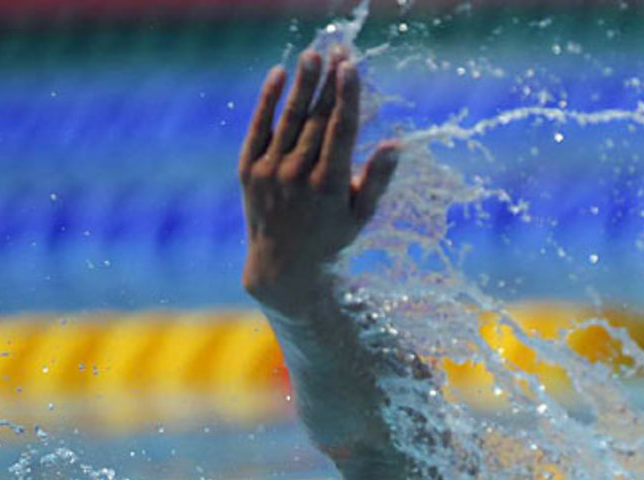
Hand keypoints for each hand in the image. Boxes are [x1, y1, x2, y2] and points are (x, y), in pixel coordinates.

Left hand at [239, 49, 398, 308]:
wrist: (282, 265)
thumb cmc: (330, 237)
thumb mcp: (360, 216)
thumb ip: (376, 181)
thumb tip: (395, 145)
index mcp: (328, 187)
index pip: (340, 131)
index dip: (346, 97)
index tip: (351, 68)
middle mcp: (297, 176)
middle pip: (315, 119)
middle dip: (327, 83)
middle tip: (337, 50)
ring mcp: (270, 171)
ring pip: (289, 118)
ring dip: (301, 84)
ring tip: (312, 55)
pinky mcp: (248, 170)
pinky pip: (258, 128)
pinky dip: (267, 101)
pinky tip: (279, 75)